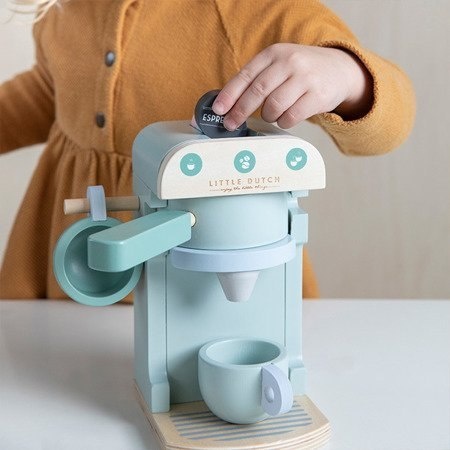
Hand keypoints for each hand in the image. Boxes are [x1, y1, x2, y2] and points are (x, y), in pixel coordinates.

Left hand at [212, 43, 372, 129]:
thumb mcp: (279, 66)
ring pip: (274, 106)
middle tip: (231, 124)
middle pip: (258, 91)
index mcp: (274, 54)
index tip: (218, 110)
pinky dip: (283, 122)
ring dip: (267, 116)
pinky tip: (285, 118)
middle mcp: (289, 62)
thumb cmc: (301, 72)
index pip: (246, 75)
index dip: (229, 94)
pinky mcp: (317, 96)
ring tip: (270, 115)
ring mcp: (305, 78)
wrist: (339, 70)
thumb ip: (257, 80)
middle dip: (240, 111)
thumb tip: (228, 105)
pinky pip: (291, 117)